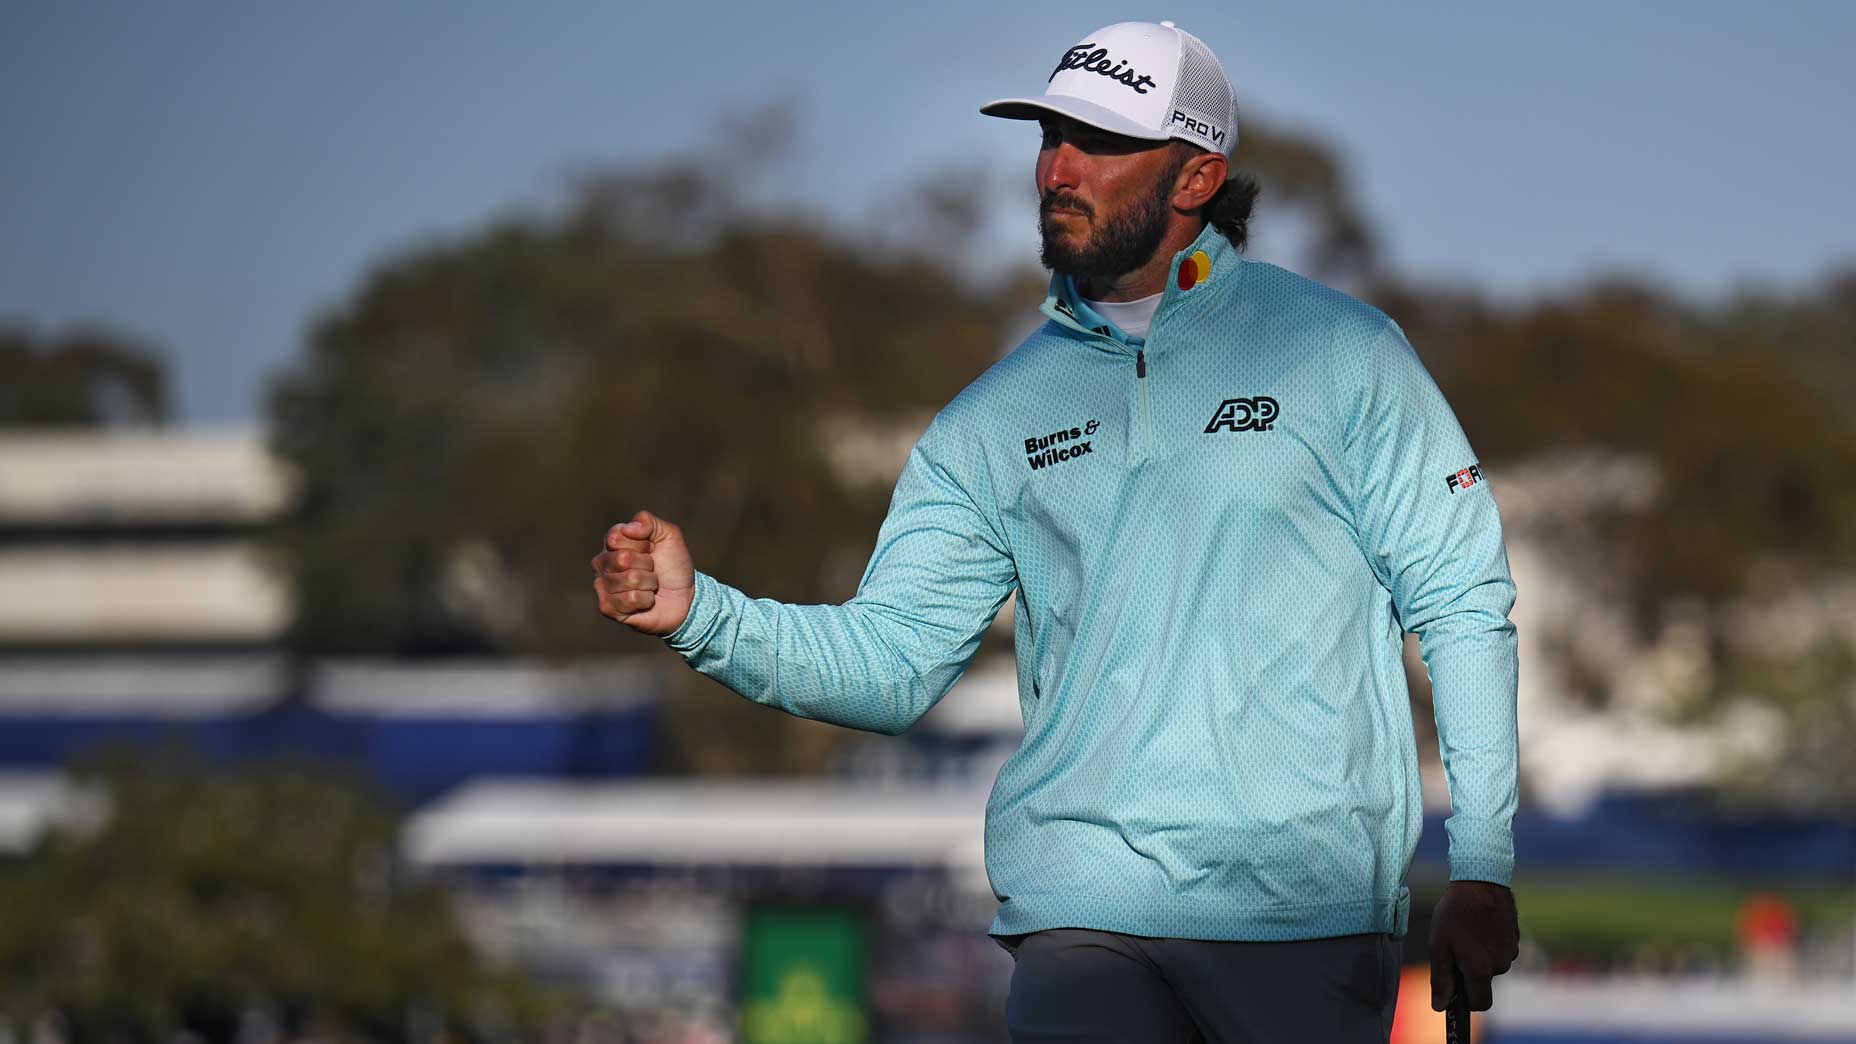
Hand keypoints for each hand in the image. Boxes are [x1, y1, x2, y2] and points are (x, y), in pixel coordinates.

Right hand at [592, 509, 694, 635]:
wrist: (685, 596)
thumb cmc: (673, 564)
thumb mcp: (668, 535)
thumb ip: (648, 522)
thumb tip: (628, 528)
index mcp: (612, 542)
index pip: (616, 537)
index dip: (641, 544)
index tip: (651, 549)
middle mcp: (602, 563)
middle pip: (622, 558)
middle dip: (647, 564)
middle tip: (652, 570)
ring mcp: (602, 586)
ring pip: (629, 579)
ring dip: (649, 583)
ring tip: (650, 586)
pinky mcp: (607, 607)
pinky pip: (630, 599)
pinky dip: (646, 600)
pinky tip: (645, 601)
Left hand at [1430, 880, 1518, 1011]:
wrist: (1481, 880)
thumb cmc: (1455, 912)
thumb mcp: (1439, 945)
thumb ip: (1441, 978)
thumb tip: (1440, 1006)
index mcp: (1481, 970)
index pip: (1480, 1004)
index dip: (1467, 1000)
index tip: (1456, 987)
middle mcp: (1500, 965)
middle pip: (1484, 981)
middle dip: (1470, 971)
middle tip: (1454, 946)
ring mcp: (1511, 951)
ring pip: (1493, 964)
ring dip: (1480, 954)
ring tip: (1466, 930)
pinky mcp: (1515, 937)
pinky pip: (1500, 949)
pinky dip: (1490, 942)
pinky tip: (1479, 923)